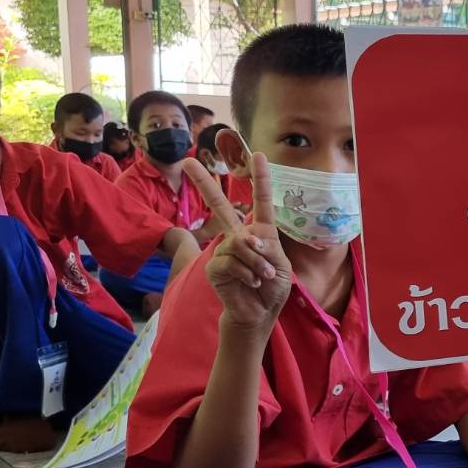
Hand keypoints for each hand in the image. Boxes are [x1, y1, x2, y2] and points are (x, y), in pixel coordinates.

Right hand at [186, 155, 292, 332]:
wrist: (260, 312)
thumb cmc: (272, 288)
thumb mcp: (280, 266)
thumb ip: (266, 248)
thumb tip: (246, 238)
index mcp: (260, 231)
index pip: (260, 201)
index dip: (261, 178)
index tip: (259, 154)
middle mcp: (239, 236)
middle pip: (220, 205)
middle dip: (203, 183)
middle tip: (188, 161)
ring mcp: (224, 249)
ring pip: (240, 243)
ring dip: (257, 262)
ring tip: (262, 277)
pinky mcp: (214, 265)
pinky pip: (230, 260)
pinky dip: (246, 272)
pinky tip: (251, 282)